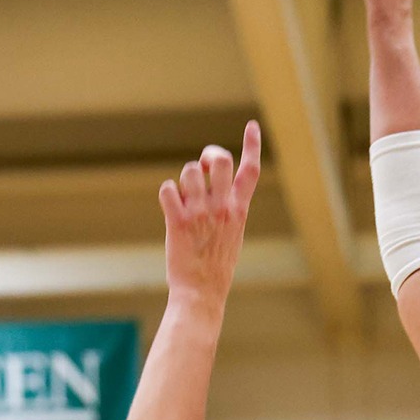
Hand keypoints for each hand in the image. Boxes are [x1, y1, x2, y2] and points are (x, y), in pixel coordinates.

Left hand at [159, 121, 262, 306]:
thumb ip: (228, 207)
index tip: (252, 125)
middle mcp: (223, 208)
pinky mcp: (179, 222)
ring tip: (183, 197)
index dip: (253, 144)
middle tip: (201, 170)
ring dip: (183, 179)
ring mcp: (200, 214)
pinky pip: (167, 189)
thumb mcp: (234, 234)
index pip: (251, 170)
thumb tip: (209, 182)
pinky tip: (170, 206)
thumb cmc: (216, 267)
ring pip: (188, 171)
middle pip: (219, 159)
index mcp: (239, 210)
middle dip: (207, 156)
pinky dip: (167, 193)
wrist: (202, 294)